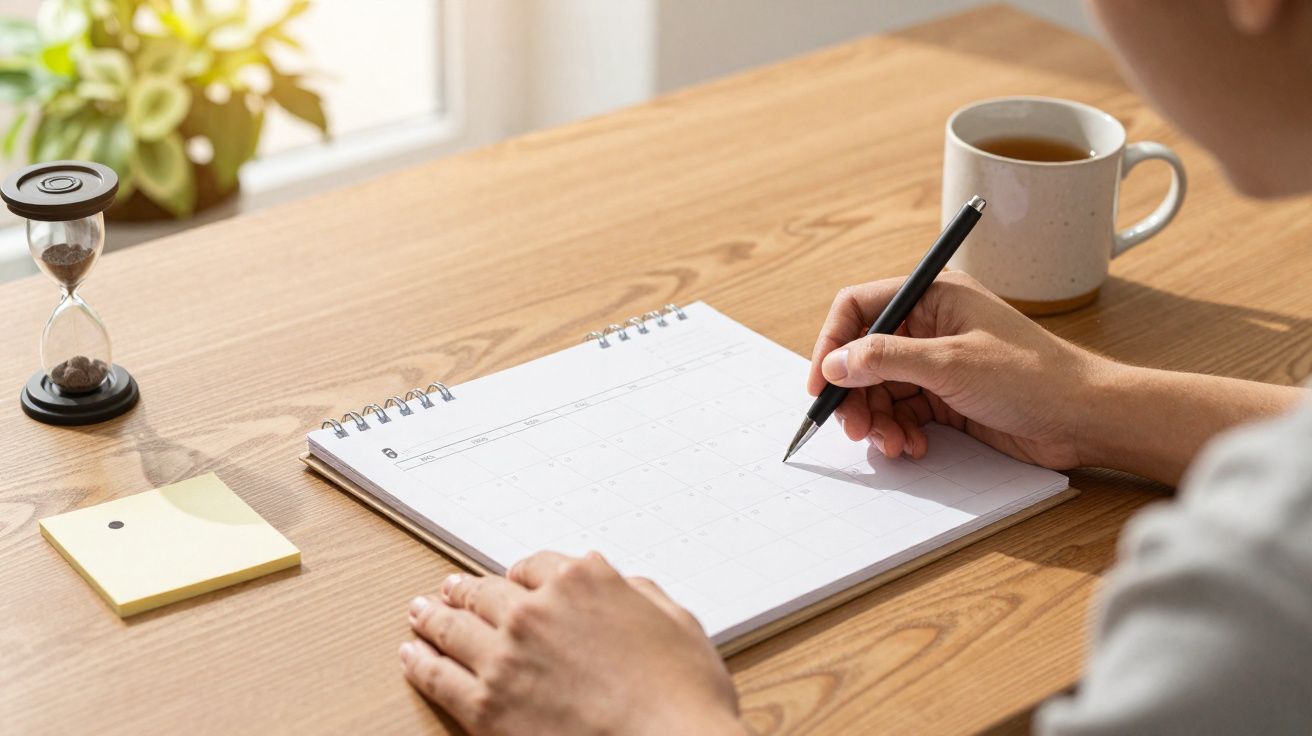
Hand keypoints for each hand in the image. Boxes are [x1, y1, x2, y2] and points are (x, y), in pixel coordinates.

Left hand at [400, 552, 744, 735]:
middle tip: (451, 589)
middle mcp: (536, 611)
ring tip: (421, 614)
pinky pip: (439, 677)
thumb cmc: (683, 696)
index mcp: (582, 581)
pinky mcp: (485, 706)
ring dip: (433, 617)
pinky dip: (420, 663)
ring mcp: (506, 657)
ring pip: (454, 627)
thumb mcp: (676, 622)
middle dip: (466, 590)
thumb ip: (639, 594)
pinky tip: (412, 655)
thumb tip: (622, 586)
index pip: (535, 565)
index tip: (512, 580)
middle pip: (487, 592)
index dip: (521, 575)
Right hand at [807, 271, 1102, 468]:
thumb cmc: (1033, 377)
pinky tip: (914, 447)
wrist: (1085, 418)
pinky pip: (904, 412)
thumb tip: (835, 363)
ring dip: (878, 420)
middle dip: (855, 394)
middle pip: (864, 355)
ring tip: (892, 444)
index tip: (820, 384)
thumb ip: (885, 359)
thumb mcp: (950, 364)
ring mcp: (939, 362)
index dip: (832, 344)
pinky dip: (900, 431)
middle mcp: (931, 325)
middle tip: (854, 429)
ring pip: (881, 389)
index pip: (859, 308)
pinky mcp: (948, 397)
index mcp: (933, 296)